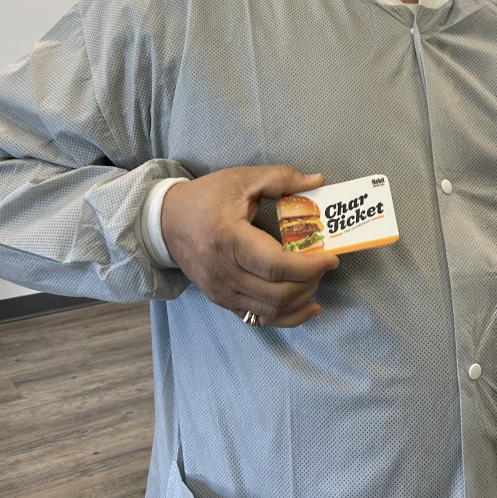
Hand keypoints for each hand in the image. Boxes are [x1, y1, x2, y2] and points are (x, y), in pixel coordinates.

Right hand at [160, 166, 337, 326]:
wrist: (166, 222)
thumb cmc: (205, 198)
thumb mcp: (242, 179)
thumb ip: (281, 178)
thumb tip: (317, 181)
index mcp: (230, 240)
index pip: (276, 266)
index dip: (309, 266)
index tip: (331, 258)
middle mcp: (224, 273)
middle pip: (277, 293)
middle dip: (310, 282)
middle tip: (324, 264)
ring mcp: (221, 292)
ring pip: (270, 311)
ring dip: (301, 299)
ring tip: (315, 279)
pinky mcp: (222, 301)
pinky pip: (258, 319)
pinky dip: (286, 318)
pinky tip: (307, 308)